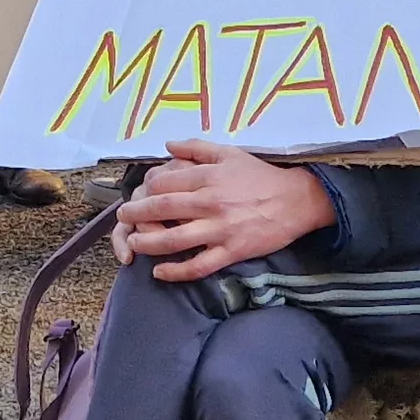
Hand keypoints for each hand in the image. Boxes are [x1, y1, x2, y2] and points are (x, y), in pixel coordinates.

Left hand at [115, 140, 337, 281]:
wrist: (296, 200)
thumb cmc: (261, 176)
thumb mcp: (230, 153)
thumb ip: (197, 147)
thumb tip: (167, 145)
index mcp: (209, 177)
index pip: (166, 182)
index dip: (146, 188)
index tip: (138, 192)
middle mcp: (210, 203)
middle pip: (163, 208)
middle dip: (137, 213)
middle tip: (123, 217)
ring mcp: (220, 229)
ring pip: (175, 239)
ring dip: (149, 243)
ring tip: (134, 245)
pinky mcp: (231, 251)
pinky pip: (199, 265)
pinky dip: (177, 272)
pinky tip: (160, 273)